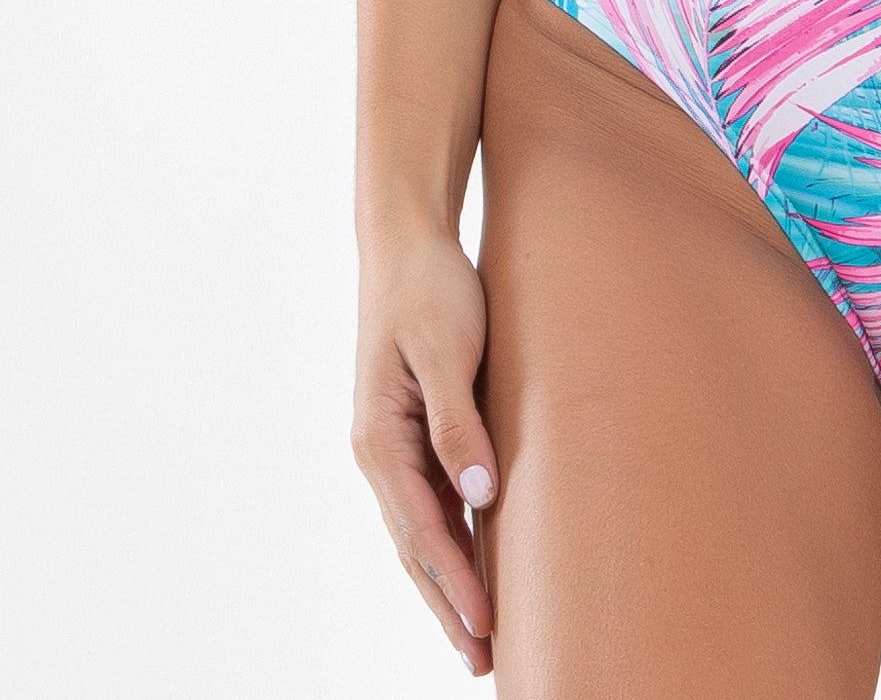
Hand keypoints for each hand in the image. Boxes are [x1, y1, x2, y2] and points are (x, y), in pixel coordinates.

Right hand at [352, 224, 499, 673]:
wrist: (408, 241)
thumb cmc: (431, 288)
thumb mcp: (449, 348)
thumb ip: (459, 421)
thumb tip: (478, 492)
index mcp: (380, 439)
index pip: (422, 531)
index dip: (455, 583)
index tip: (484, 627)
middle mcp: (378, 452)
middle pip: (415, 546)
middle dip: (447, 604)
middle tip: (480, 660)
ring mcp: (390, 446)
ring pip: (420, 531)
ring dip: (447, 582)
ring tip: (477, 633)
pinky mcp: (411, 431)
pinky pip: (429, 501)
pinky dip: (449, 541)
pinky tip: (473, 563)